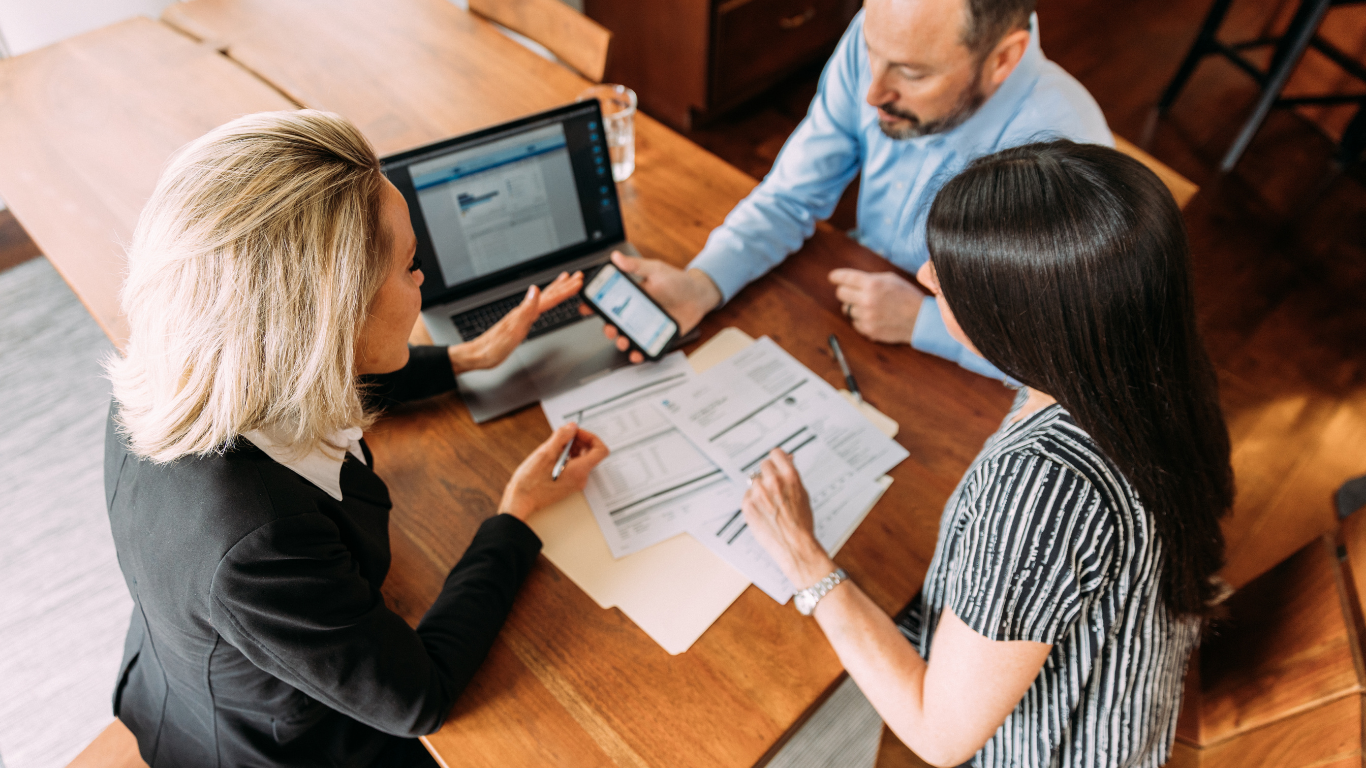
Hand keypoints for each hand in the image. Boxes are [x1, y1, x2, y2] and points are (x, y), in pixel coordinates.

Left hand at [449, 271, 583, 373]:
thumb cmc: (494, 346)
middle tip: (577, 276)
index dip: (564, 290)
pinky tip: (544, 300)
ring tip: (564, 281)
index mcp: (524, 312)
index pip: (549, 298)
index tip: (578, 281)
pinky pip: (537, 307)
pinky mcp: (520, 322)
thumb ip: (526, 309)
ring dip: (555, 289)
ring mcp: (521, 315)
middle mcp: (523, 311)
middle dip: (563, 285)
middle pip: (547, 295)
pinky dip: (545, 300)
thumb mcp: (513, 330)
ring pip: (542, 299)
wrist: (478, 355)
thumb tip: (535, 289)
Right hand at [499, 423, 609, 520]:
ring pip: (582, 459)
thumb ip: (562, 436)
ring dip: (572, 448)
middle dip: (579, 441)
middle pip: (591, 453)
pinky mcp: (568, 485)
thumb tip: (572, 427)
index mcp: (579, 471)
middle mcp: (581, 478)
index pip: (600, 450)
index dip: (590, 437)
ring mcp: (575, 483)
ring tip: (555, 446)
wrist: (521, 501)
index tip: (576, 432)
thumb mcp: (545, 453)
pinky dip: (567, 457)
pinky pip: (574, 467)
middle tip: (563, 437)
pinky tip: (552, 456)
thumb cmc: (531, 482)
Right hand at [578, 251, 720, 363]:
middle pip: (615, 323)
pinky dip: (638, 352)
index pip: (608, 301)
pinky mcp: (656, 335)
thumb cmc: (677, 281)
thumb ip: (635, 266)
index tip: (585, 308)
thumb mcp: (655, 270)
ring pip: (627, 337)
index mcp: (631, 295)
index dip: (594, 305)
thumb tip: (616, 257)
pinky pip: (644, 347)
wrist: (699, 296)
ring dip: (621, 342)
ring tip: (624, 342)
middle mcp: (635, 312)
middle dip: (608, 329)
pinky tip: (637, 353)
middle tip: (610, 329)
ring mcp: (645, 325)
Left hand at [741, 448, 836, 588]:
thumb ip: (792, 476)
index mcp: (789, 476)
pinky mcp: (747, 505)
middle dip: (768, 473)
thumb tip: (787, 460)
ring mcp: (758, 493)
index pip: (776, 453)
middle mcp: (773, 482)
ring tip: (770, 505)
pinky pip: (747, 496)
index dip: (777, 459)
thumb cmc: (801, 523)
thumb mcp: (803, 494)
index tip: (776, 462)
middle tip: (773, 487)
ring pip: (754, 482)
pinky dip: (753, 502)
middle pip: (763, 465)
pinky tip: (763, 512)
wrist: (794, 545)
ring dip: (760, 489)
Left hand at [828, 269, 924, 344]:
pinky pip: (854, 322)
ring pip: (846, 309)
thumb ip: (870, 278)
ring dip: (855, 307)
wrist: (920, 320)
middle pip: (840, 294)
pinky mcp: (868, 330)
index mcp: (872, 284)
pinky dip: (860, 319)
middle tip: (853, 293)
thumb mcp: (890, 279)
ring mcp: (866, 316)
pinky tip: (874, 317)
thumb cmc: (906, 296)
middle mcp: (866, 300)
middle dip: (845, 292)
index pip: (844, 278)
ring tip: (871, 306)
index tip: (832, 277)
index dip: (836, 277)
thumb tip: (851, 280)